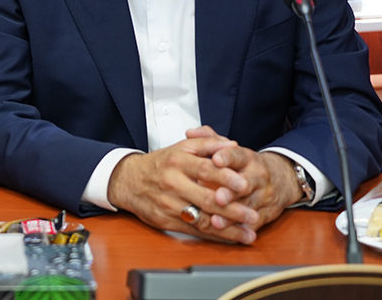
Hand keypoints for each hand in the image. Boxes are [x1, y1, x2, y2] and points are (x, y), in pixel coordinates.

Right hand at [107, 130, 259, 243]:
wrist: (128, 180)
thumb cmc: (159, 164)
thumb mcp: (180, 147)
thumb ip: (207, 143)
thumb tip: (232, 144)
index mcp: (177, 161)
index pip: (205, 169)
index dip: (225, 177)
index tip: (244, 184)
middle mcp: (172, 183)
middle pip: (206, 198)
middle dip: (232, 209)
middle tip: (253, 215)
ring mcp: (169, 204)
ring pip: (202, 218)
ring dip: (228, 228)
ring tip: (249, 232)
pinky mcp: (167, 220)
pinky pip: (194, 230)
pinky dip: (215, 235)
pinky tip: (231, 237)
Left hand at [207, 147, 302, 229]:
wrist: (282, 179)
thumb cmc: (247, 165)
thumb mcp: (232, 149)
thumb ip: (210, 139)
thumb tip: (190, 132)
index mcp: (247, 158)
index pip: (237, 155)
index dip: (227, 157)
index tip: (216, 159)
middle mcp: (257, 177)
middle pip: (244, 184)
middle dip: (230, 191)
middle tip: (217, 196)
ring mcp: (263, 196)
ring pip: (248, 206)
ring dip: (232, 215)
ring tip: (216, 221)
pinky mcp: (266, 213)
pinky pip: (254, 223)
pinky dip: (241, 230)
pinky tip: (229, 234)